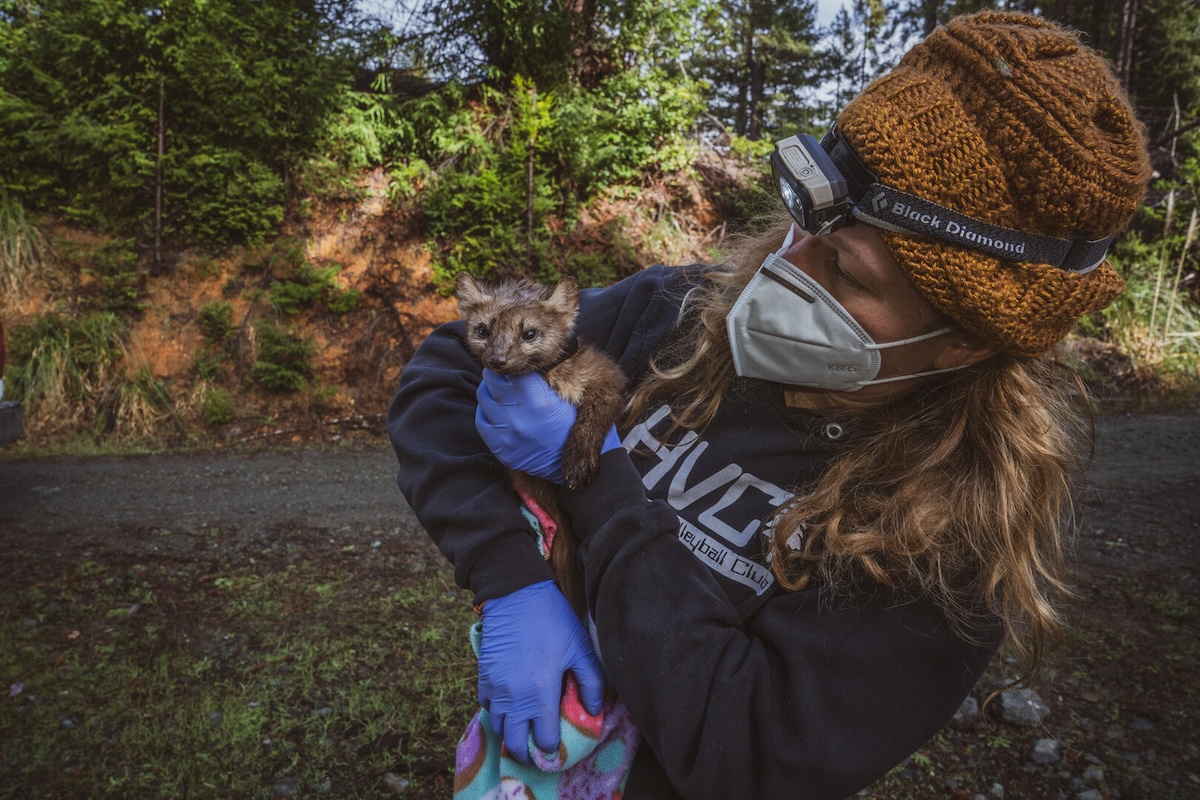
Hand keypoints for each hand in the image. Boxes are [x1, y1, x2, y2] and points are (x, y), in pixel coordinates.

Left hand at [475, 370, 576, 482]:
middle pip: (492, 380)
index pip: (512, 369)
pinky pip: (481, 420)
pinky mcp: (499, 448)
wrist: (570, 463)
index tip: (515, 364)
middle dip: (499, 374)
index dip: (513, 364)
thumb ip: (541, 379)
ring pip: (483, 397)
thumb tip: (521, 362)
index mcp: (537, 400)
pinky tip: (496, 409)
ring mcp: (506, 433)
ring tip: (501, 392)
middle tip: (505, 375)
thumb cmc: (570, 425)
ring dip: (490, 390)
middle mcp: (518, 416)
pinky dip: (486, 411)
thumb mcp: (564, 397)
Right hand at [477, 580, 604, 763]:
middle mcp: (514, 698)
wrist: (516, 594)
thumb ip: (591, 683)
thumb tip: (593, 711)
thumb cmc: (552, 620)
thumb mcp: (580, 649)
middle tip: (538, 752)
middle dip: (527, 753)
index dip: (552, 750)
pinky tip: (511, 707)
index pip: (544, 740)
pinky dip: (497, 713)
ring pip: (498, 728)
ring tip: (525, 732)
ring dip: (511, 734)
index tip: (558, 750)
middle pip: (515, 743)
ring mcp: (495, 688)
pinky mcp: (484, 676)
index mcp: (540, 695)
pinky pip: (487, 707)